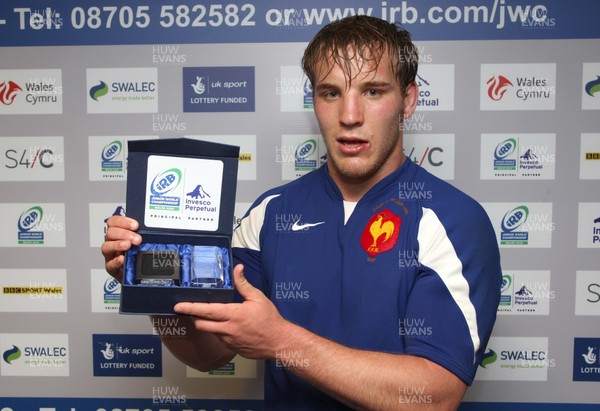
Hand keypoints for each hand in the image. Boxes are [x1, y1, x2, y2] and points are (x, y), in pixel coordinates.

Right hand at [101, 216, 141, 281]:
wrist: (136, 274)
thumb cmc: (138, 255)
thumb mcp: (142, 242)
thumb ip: (144, 235)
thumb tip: (153, 230)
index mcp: (118, 233)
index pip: (114, 222)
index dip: (123, 221)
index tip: (135, 225)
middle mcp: (112, 242)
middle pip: (110, 233)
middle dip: (124, 233)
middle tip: (137, 239)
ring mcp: (111, 255)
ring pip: (106, 246)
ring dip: (118, 245)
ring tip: (128, 246)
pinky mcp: (111, 268)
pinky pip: (110, 264)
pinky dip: (116, 261)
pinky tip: (122, 259)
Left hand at [174, 264, 289, 359]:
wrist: (279, 342)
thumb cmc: (270, 319)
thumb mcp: (258, 298)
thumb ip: (243, 284)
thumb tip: (237, 269)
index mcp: (233, 315)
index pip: (206, 311)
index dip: (190, 308)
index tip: (178, 306)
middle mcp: (228, 329)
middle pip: (201, 324)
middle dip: (194, 317)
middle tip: (191, 310)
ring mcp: (228, 341)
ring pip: (209, 332)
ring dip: (207, 324)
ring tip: (212, 316)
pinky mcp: (231, 348)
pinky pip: (219, 339)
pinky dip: (219, 331)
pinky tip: (227, 326)